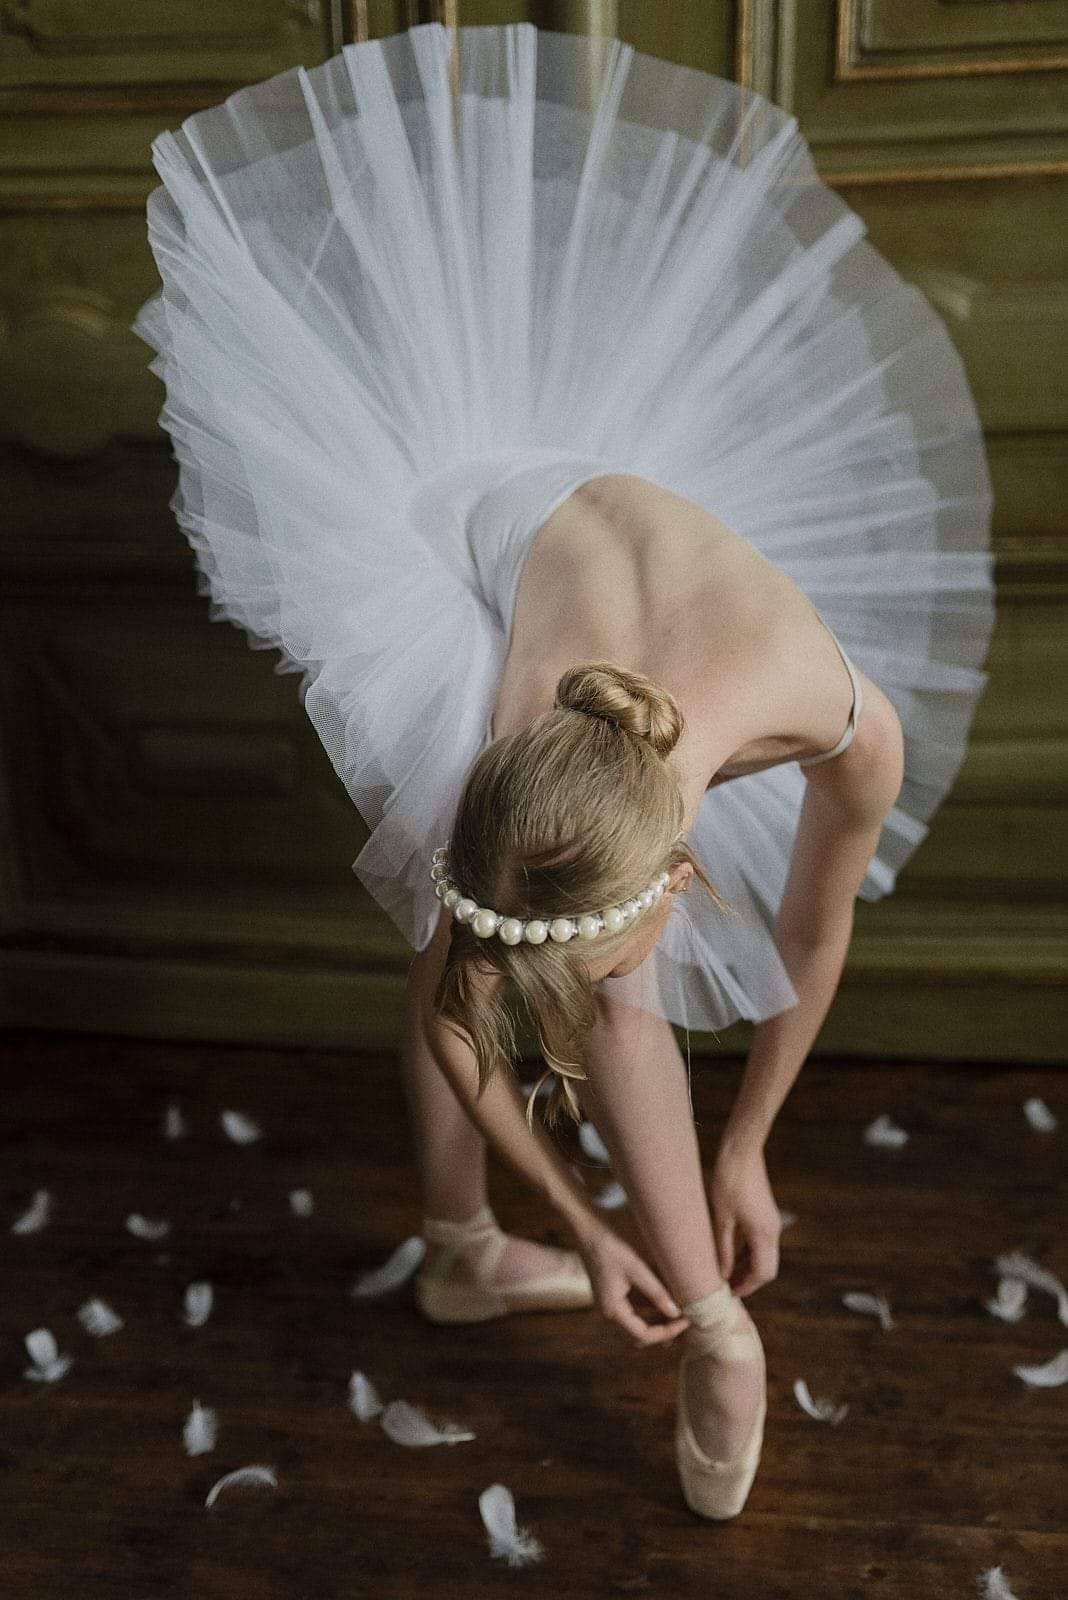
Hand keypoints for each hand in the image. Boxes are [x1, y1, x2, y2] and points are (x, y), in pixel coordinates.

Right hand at [570, 1218, 690, 1348]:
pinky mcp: (610, 1294)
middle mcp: (608, 1312)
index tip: (685, 1321)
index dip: (667, 1331)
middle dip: (662, 1331)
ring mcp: (608, 1304)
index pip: (644, 1334)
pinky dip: (647, 1312)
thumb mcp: (637, 1268)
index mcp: (613, 1309)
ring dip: (655, 1322)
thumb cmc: (610, 1246)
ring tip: (677, 1314)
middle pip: (638, 1335)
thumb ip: (656, 1292)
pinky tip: (662, 1302)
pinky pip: (631, 1312)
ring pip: (635, 1325)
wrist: (587, 1229)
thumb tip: (675, 1313)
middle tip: (683, 1320)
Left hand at [709, 1143, 780, 1298]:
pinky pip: (760, 1243)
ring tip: (724, 1276)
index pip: (761, 1274)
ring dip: (746, 1268)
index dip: (745, 1287)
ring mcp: (771, 1222)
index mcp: (764, 1234)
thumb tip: (720, 1275)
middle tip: (725, 1289)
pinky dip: (747, 1254)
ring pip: (763, 1256)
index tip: (728, 1296)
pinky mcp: (765, 1215)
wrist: (742, 1151)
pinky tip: (729, 1256)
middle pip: (766, 1269)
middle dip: (747, 1281)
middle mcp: (773, 1231)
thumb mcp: (721, 1219)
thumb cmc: (728, 1182)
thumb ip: (722, 1250)